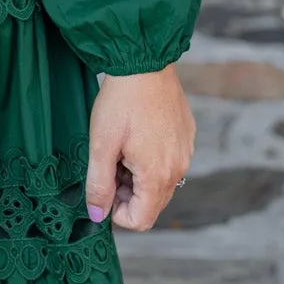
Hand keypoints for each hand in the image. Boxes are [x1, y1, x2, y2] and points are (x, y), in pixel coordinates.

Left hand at [85, 65, 194, 232]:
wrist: (145, 62)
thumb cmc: (121, 102)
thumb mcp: (101, 145)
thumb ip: (99, 185)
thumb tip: (97, 215)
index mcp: (157, 175)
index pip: (141, 220)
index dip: (116, 212)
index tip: (103, 188)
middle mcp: (179, 168)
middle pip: (152, 204)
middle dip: (128, 195)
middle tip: (109, 165)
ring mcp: (186, 152)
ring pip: (161, 184)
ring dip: (138, 178)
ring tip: (121, 149)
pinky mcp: (187, 137)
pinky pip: (170, 163)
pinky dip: (151, 160)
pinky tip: (136, 136)